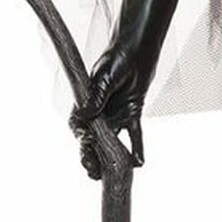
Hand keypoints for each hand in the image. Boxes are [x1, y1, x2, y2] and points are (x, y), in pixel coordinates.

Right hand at [69, 43, 146, 179]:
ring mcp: (115, 116)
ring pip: (111, 143)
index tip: (85, 147)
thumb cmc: (115, 58)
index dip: (83, 141)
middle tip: (94, 171)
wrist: (136, 49)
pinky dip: (137, 148)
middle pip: (94, 142)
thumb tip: (85, 115)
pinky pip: (134, 135)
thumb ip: (97, 97)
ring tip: (113, 173)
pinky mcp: (132, 114)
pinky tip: (139, 161)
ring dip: (111, 159)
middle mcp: (99, 115)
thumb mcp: (104, 77)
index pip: (81, 130)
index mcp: (86, 106)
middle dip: (92, 158)